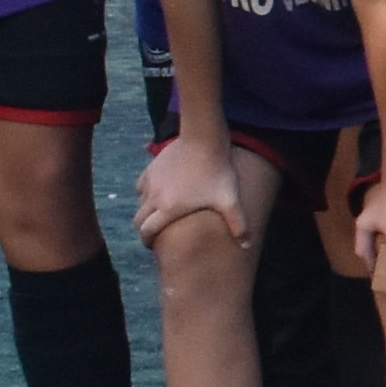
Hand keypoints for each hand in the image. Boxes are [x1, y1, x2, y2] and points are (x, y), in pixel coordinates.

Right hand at [130, 133, 247, 254]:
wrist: (204, 139)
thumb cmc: (218, 171)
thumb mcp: (229, 200)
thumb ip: (238, 224)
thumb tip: (247, 246)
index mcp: (168, 209)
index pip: (147, 232)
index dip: (148, 241)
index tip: (154, 245)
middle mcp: (154, 196)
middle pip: (138, 220)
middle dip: (144, 229)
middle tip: (155, 233)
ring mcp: (151, 181)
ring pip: (140, 202)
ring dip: (146, 211)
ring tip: (159, 215)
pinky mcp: (151, 168)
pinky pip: (141, 186)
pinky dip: (146, 193)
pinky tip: (159, 193)